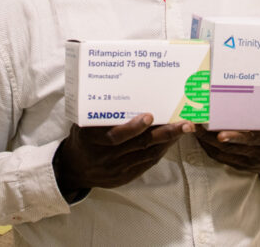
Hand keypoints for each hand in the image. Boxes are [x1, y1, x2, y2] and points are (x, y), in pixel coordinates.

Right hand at [53, 114, 193, 194]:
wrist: (74, 169)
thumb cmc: (82, 137)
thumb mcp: (83, 122)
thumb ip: (100, 110)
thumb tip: (121, 83)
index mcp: (92, 139)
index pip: (116, 136)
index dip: (133, 127)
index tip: (149, 116)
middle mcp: (106, 156)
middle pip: (140, 145)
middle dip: (165, 133)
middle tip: (185, 123)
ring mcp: (117, 169)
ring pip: (149, 154)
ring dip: (168, 141)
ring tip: (184, 128)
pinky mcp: (125, 177)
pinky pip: (148, 163)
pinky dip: (161, 150)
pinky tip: (172, 139)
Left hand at [194, 127, 259, 181]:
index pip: (257, 139)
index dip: (239, 137)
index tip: (222, 133)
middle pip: (234, 146)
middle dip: (213, 136)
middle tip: (198, 123)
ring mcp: (253, 161)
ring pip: (225, 153)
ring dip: (207, 140)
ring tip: (193, 126)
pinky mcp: (244, 166)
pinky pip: (223, 159)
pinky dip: (209, 148)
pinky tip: (199, 137)